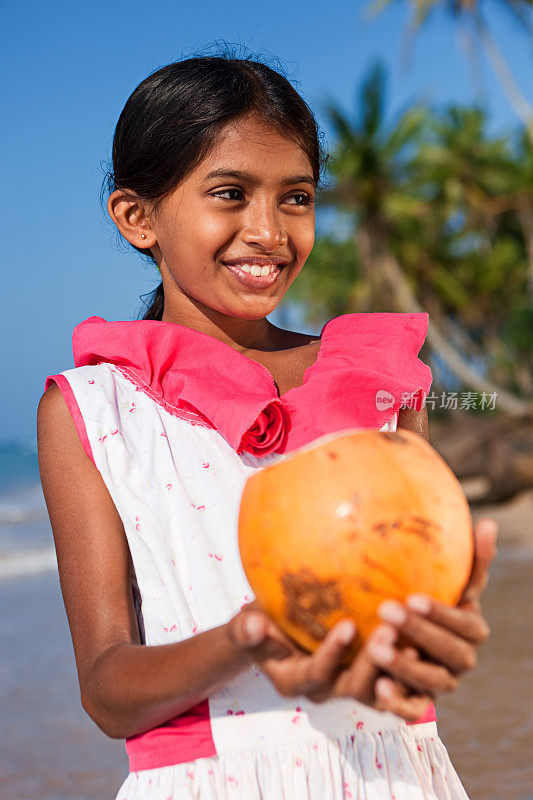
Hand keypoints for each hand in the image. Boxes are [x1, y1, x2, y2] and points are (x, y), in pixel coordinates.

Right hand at [226, 601, 431, 719]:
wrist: (275, 627)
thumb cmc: (260, 620)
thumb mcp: (247, 624)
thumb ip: (247, 629)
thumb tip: (253, 625)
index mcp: (293, 680)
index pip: (315, 674)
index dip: (332, 654)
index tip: (348, 625)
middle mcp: (325, 689)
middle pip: (353, 687)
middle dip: (372, 661)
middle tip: (388, 627)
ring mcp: (349, 684)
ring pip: (379, 691)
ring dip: (398, 668)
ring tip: (414, 641)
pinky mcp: (369, 675)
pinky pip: (395, 684)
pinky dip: (409, 670)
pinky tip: (424, 642)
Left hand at [368, 517, 497, 712]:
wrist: (404, 635)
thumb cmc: (427, 598)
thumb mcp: (446, 579)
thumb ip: (470, 559)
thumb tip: (489, 523)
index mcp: (471, 629)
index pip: (466, 625)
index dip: (442, 614)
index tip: (413, 597)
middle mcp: (461, 660)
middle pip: (450, 654)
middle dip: (421, 634)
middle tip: (387, 611)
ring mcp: (441, 684)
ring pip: (433, 684)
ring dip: (406, 667)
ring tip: (376, 647)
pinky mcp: (419, 703)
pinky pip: (413, 711)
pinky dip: (399, 703)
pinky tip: (378, 687)